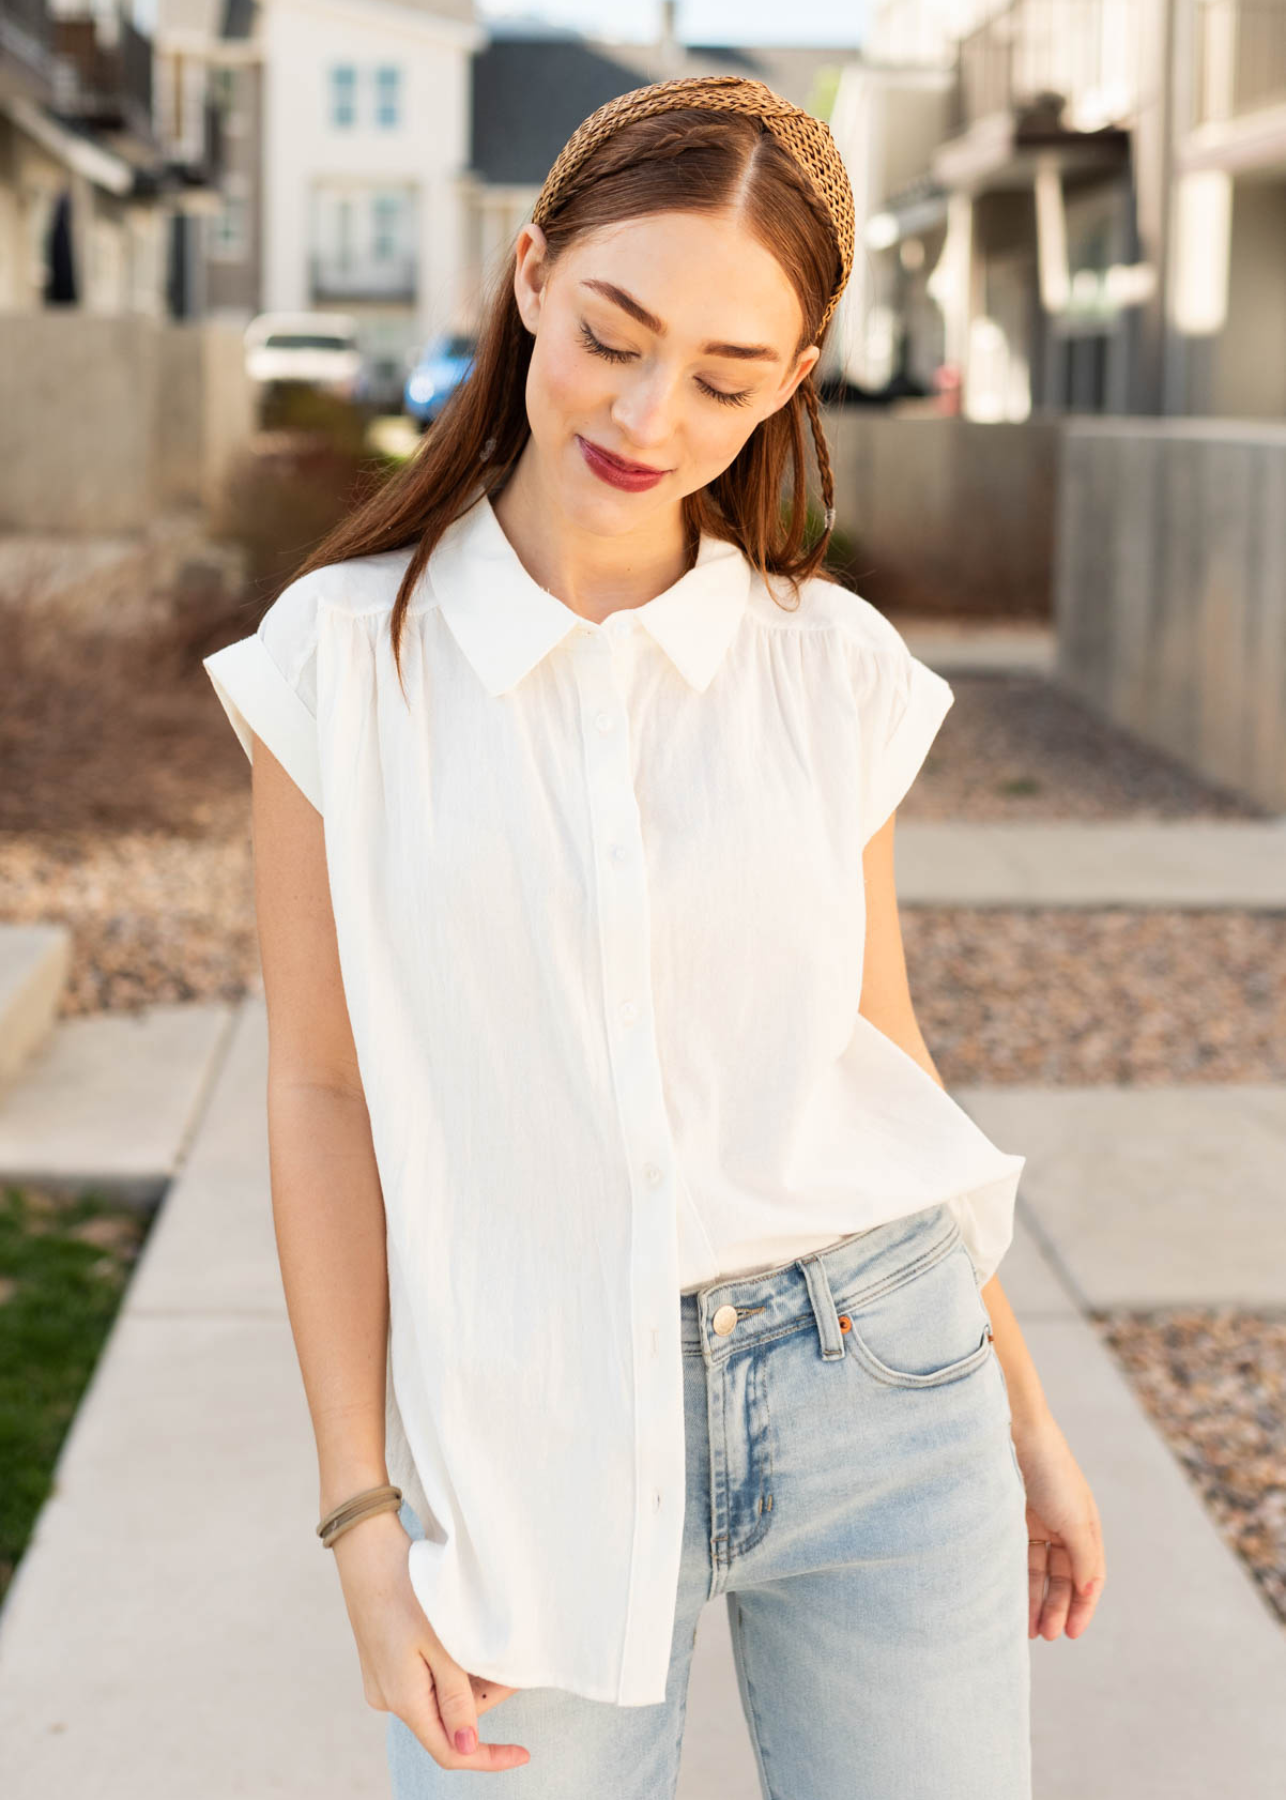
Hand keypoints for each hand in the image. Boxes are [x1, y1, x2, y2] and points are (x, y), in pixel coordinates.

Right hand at [331, 1509, 530, 1771]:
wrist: (366, 1547)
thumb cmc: (408, 1590)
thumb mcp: (442, 1644)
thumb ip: (456, 1700)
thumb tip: (466, 1749)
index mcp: (403, 1700)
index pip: (450, 1751)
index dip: (489, 1757)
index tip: (524, 1753)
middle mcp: (388, 1698)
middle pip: (448, 1720)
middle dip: (485, 1698)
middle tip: (515, 1664)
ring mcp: (383, 1679)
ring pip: (437, 1698)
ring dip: (468, 1681)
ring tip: (494, 1647)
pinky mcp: (382, 1660)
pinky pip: (423, 1679)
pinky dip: (448, 1668)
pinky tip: (464, 1642)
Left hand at [1011, 1411, 1105, 1640]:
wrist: (1013, 1429)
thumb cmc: (1050, 1471)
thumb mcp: (1076, 1519)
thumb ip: (1084, 1558)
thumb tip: (1088, 1593)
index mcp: (1085, 1525)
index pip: (1088, 1575)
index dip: (1082, 1605)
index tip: (1071, 1633)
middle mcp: (1060, 1524)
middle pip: (1062, 1577)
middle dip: (1056, 1607)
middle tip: (1047, 1636)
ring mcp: (1033, 1520)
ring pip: (1037, 1570)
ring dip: (1035, 1600)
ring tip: (1028, 1630)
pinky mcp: (1008, 1515)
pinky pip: (1015, 1556)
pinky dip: (1015, 1579)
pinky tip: (1010, 1602)